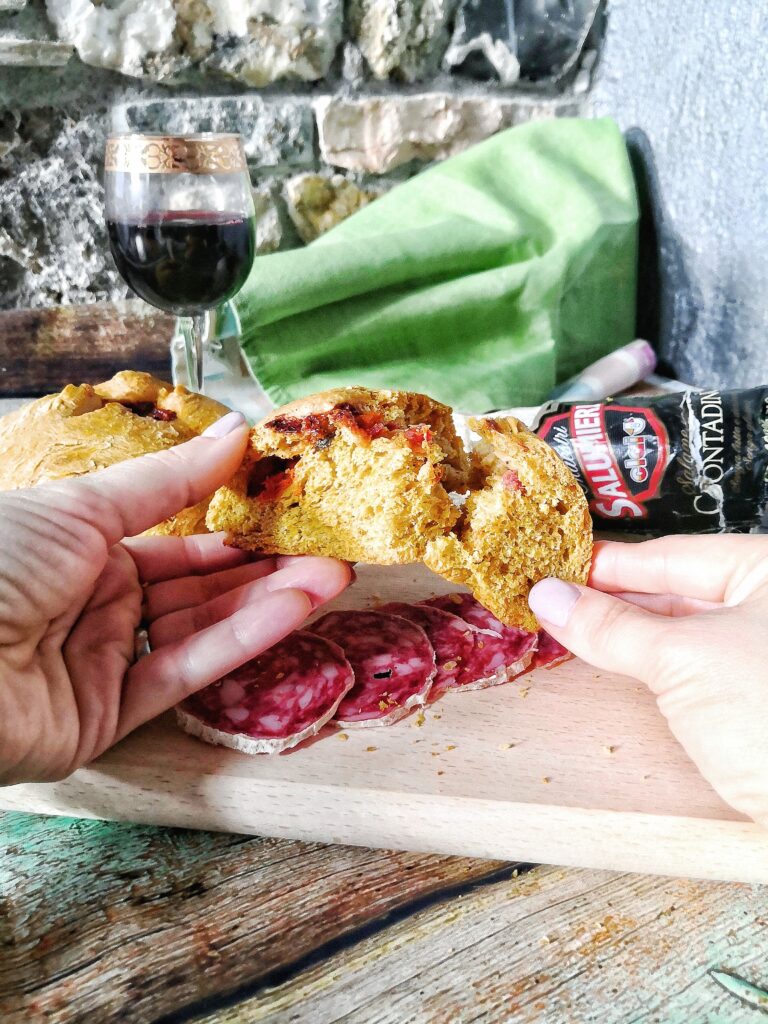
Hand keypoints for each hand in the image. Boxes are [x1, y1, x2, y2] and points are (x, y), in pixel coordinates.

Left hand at [0, 412, 350, 784]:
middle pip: (198, 587)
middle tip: (328, 548)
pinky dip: (238, 642)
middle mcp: (98, 605)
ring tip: (330, 576)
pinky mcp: (109, 716)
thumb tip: (235, 430)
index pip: (176, 542)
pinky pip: (183, 671)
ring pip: (201, 629)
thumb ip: (170, 480)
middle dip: (265, 569)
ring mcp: (105, 662)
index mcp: (83, 551)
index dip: (232, 529)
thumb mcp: (83, 506)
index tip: (287, 512)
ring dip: (268, 603)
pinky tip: (289, 610)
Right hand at [529, 536, 767, 825]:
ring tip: (573, 626)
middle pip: (679, 588)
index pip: (676, 554)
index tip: (561, 567)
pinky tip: (614, 658)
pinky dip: (650, 660)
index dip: (611, 562)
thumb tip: (551, 597)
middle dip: (615, 596)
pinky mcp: (758, 697)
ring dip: (629, 630)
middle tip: (555, 598)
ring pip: (685, 627)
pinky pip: (692, 662)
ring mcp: (764, 653)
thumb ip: (611, 626)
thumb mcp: (681, 660)